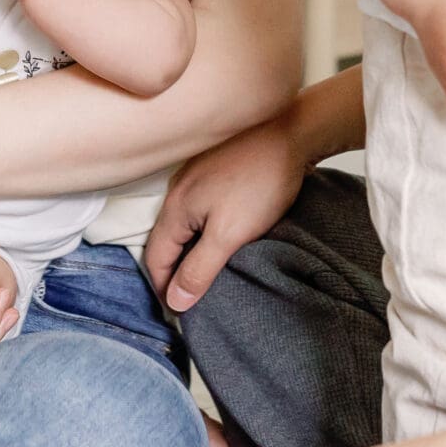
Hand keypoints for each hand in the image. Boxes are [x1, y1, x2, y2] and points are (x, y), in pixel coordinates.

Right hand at [145, 117, 306, 310]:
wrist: (290, 132)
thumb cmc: (260, 182)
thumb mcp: (229, 234)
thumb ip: (200, 268)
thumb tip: (175, 300)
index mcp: (176, 209)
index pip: (155, 259)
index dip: (164, 289)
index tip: (179, 313)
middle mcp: (178, 193)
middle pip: (166, 242)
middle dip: (173, 272)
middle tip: (191, 300)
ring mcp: (195, 179)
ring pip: (183, 227)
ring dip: (189, 253)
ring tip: (206, 276)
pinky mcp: (215, 173)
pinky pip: (198, 212)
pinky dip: (202, 233)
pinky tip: (220, 241)